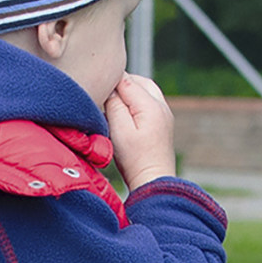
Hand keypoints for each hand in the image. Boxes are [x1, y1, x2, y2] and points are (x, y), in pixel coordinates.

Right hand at [105, 72, 178, 191]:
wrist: (153, 181)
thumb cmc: (134, 159)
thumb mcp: (119, 130)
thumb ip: (115, 105)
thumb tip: (111, 88)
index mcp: (151, 105)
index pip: (127, 81)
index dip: (110, 82)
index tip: (97, 90)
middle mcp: (161, 106)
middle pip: (139, 81)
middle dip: (121, 84)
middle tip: (104, 95)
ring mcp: (164, 114)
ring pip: (146, 90)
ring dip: (129, 92)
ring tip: (113, 104)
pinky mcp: (163, 123)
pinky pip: (149, 102)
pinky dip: (136, 102)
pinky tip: (125, 114)